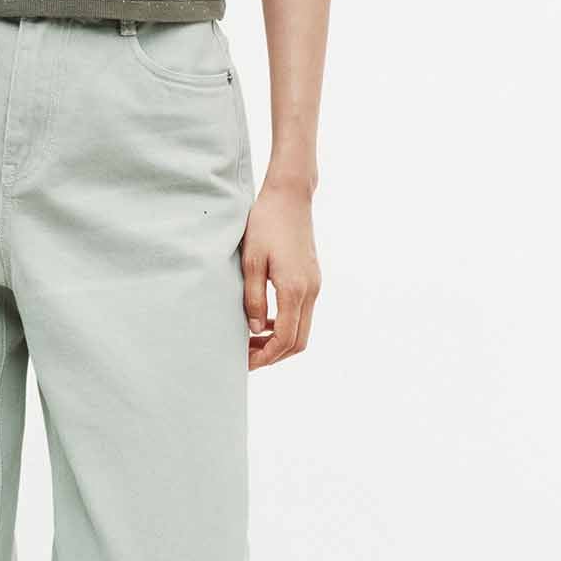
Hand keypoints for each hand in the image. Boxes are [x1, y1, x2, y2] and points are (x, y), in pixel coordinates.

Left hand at [241, 181, 319, 367]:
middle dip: (274, 355)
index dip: (266, 356)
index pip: (285, 338)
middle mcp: (310, 290)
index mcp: (294, 289)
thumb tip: (255, 329)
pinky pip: (303, 313)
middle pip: (299, 341)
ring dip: (280, 341)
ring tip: (251, 342)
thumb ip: (253, 298)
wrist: (290, 197)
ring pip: (303, 329)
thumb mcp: (251, 260)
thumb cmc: (266, 224)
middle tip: (247, 358)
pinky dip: (286, 325)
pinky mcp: (312, 278)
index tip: (245, 363)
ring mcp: (314, 285)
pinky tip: (264, 321)